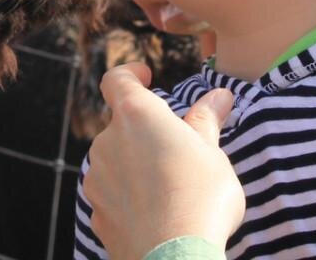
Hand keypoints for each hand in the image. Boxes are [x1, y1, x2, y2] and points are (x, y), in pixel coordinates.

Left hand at [83, 63, 244, 259]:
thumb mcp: (212, 153)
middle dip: (145, 132)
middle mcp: (107, 141)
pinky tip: (156, 212)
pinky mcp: (97, 212)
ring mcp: (98, 178)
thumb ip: (207, 121)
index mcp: (136, 116)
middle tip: (178, 149)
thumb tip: (219, 95)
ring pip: (115, 160)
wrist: (174, 257)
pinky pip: (113, 194)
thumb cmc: (200, 198)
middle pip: (121, 124)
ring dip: (136, 164)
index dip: (130, 74)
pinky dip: (130, 196)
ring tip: (171, 186)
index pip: (116, 79)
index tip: (146, 76)